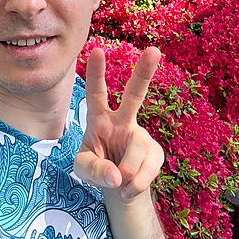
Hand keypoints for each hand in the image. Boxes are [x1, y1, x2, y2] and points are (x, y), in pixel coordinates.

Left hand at [74, 46, 164, 203]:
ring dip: (126, 170)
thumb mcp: (83, 169)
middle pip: (135, 93)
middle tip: (154, 50)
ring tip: (118, 182)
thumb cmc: (96, 167)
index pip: (95, 93)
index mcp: (99, 118)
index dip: (96, 73)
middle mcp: (122, 120)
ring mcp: (141, 135)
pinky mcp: (155, 153)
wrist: (118, 186)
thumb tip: (117, 175)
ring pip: (138, 145)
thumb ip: (94, 170)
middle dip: (144, 72)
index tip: (97, 50)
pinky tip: (127, 188)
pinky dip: (135, 184)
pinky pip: (149, 167)